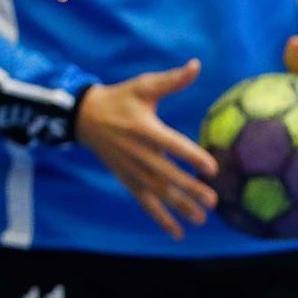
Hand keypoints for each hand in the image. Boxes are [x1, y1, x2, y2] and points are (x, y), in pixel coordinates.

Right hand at [75, 59, 217, 239]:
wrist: (84, 116)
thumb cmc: (120, 99)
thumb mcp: (143, 86)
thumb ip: (172, 80)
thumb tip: (196, 64)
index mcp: (145, 129)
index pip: (172, 145)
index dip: (192, 157)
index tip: (212, 168)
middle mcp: (139, 152)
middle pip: (168, 174)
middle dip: (190, 189)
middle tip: (213, 200)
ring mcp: (132, 169)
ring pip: (158, 191)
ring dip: (179, 206)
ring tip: (201, 217)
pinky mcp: (127, 179)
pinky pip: (145, 202)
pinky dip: (160, 218)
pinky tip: (178, 233)